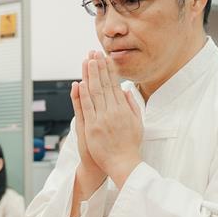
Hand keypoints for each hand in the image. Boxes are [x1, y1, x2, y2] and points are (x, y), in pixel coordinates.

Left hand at [72, 52, 143, 186]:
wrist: (124, 164)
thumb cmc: (130, 146)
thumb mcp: (137, 123)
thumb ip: (132, 106)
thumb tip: (126, 91)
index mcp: (124, 110)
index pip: (115, 85)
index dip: (109, 70)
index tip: (105, 59)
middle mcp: (113, 112)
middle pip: (104, 85)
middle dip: (99, 68)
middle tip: (94, 53)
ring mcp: (102, 119)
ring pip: (94, 93)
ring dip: (90, 76)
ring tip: (86, 61)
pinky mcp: (92, 128)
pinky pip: (86, 108)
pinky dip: (82, 95)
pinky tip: (79, 83)